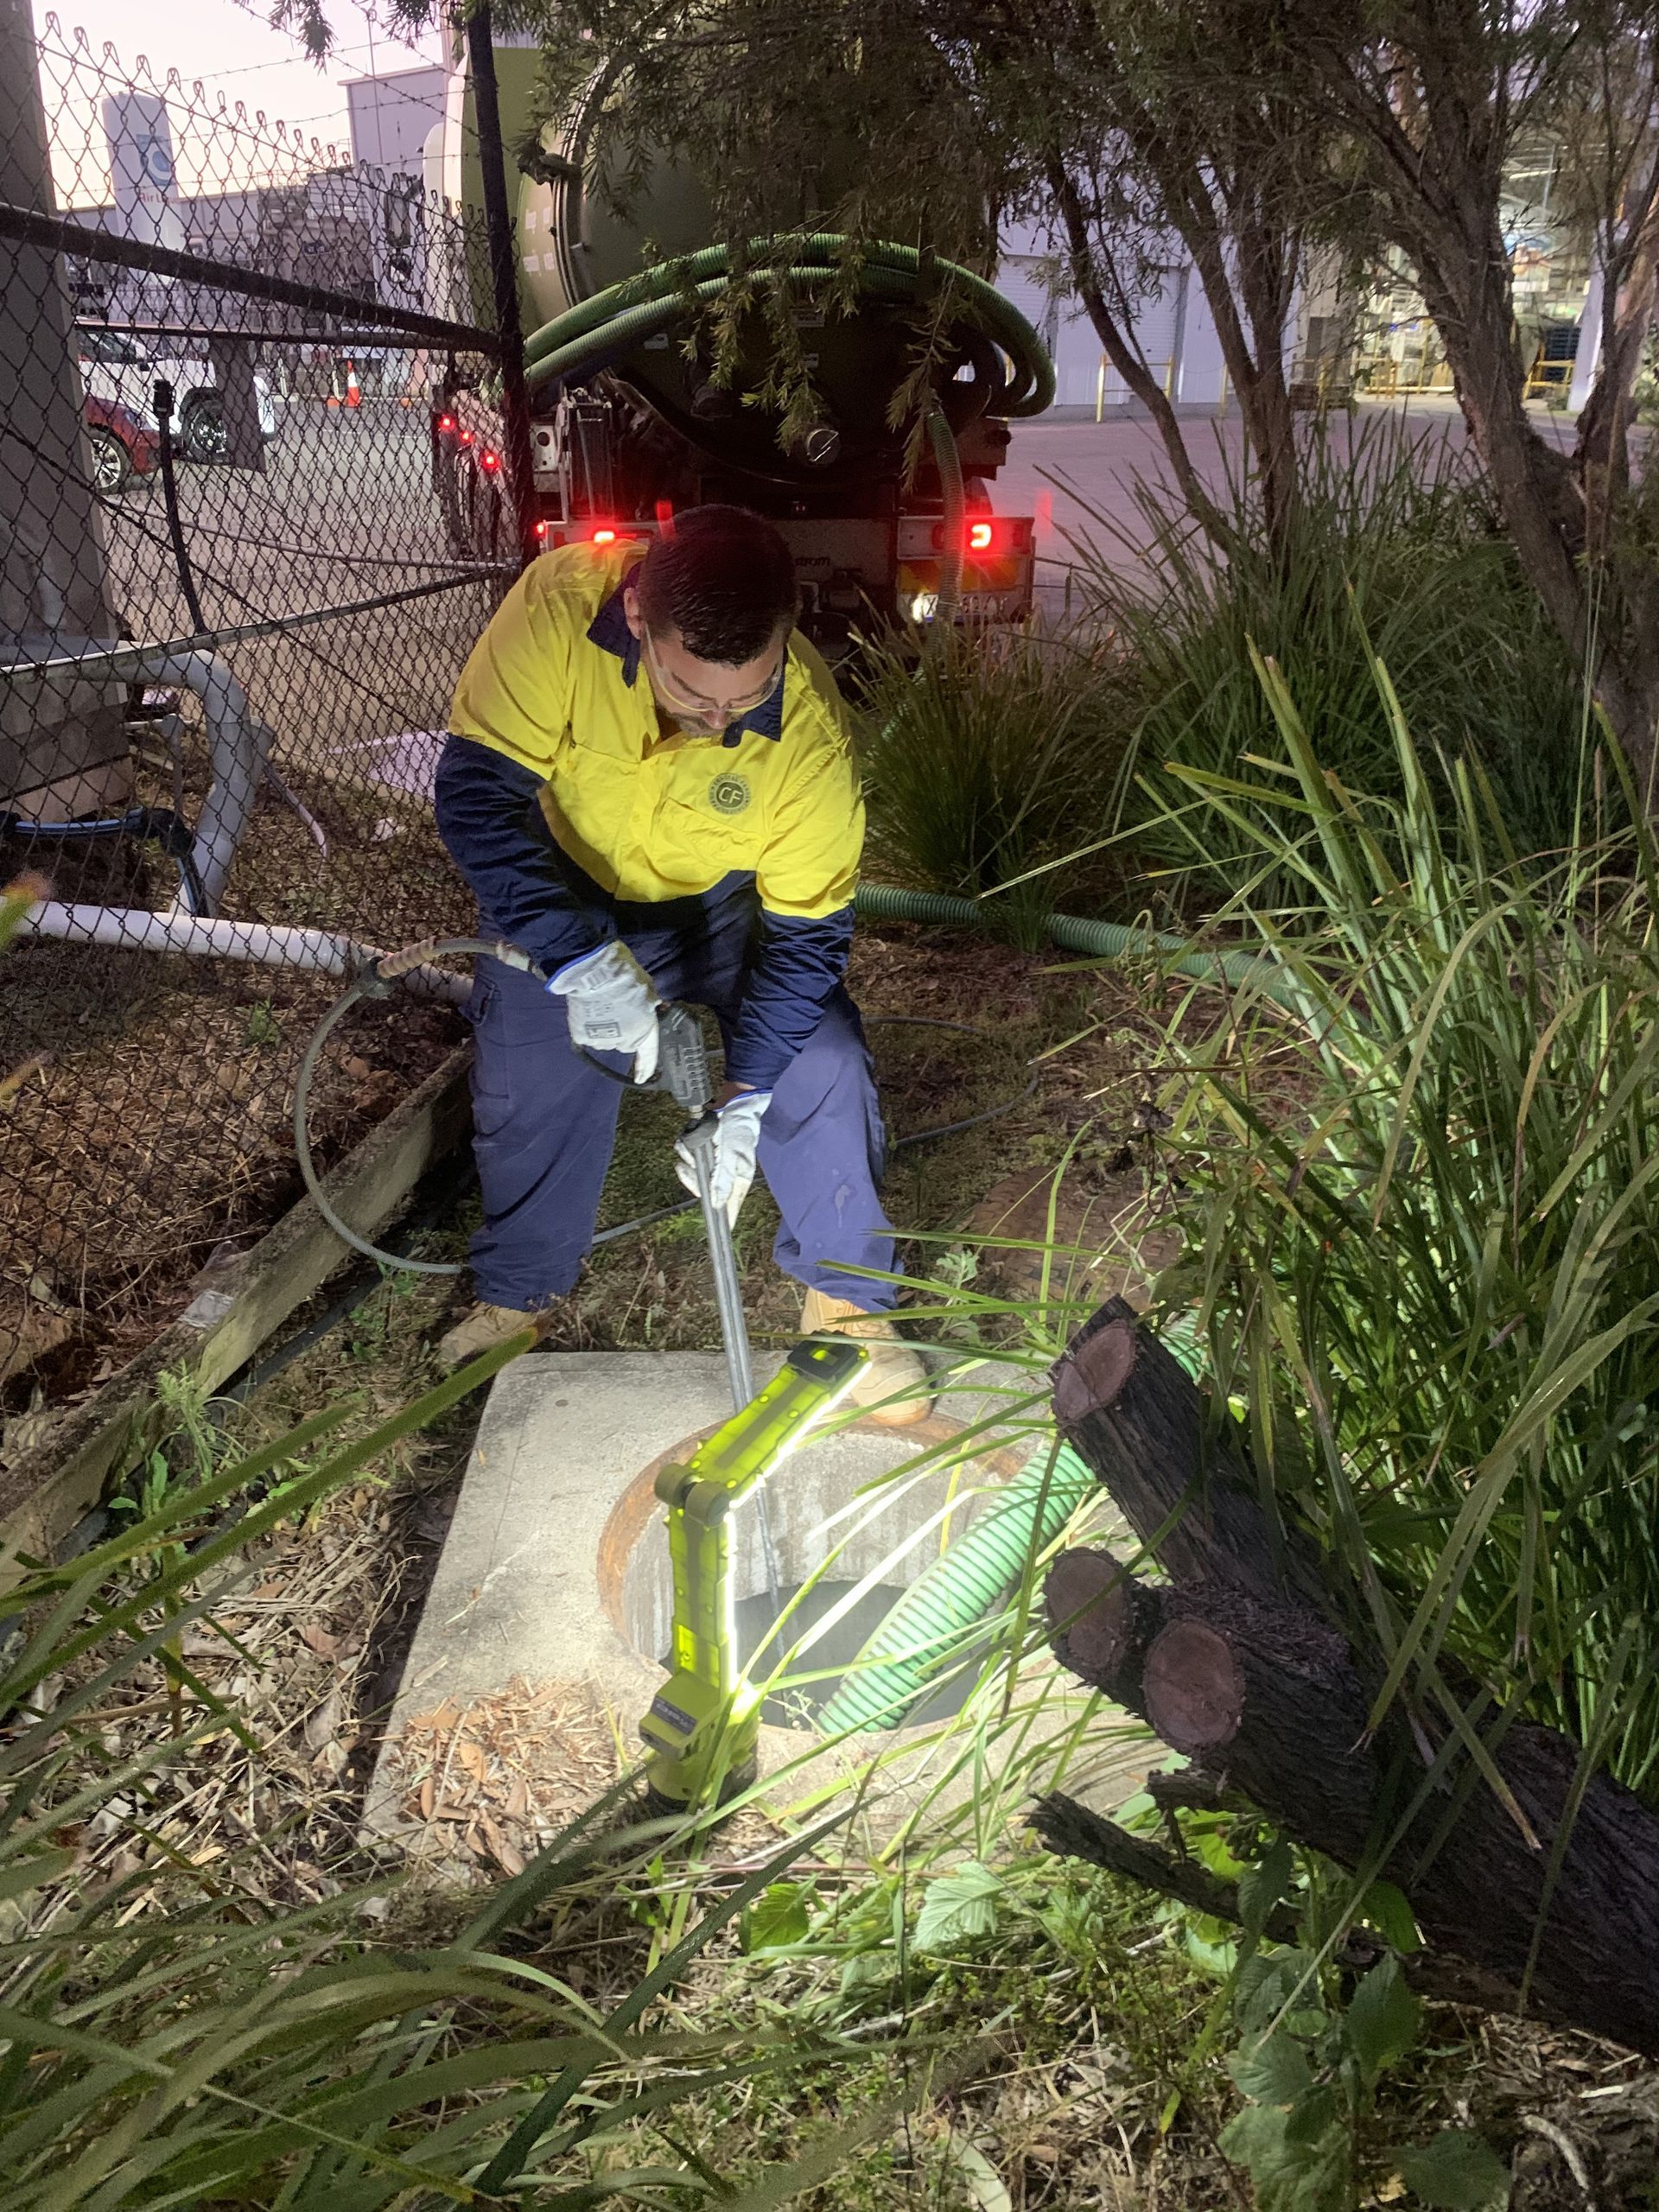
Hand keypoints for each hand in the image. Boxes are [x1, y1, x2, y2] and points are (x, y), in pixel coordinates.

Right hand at [546, 940, 661, 1082]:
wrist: (594, 972)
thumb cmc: (625, 976)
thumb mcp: (648, 989)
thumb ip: (649, 1004)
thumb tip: (653, 1006)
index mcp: (646, 1030)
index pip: (648, 1055)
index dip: (645, 1068)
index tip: (641, 1078)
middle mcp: (626, 1041)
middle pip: (624, 1042)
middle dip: (623, 1030)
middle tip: (616, 1009)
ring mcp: (603, 1041)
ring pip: (605, 1038)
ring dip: (604, 1027)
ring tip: (600, 1006)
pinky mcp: (584, 1038)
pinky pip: (587, 1034)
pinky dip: (587, 1025)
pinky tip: (587, 1010)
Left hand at [675, 1088, 770, 1225]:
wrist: (734, 1102)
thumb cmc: (740, 1129)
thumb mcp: (733, 1154)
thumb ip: (724, 1178)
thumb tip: (718, 1204)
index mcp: (737, 1180)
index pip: (729, 1208)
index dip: (723, 1221)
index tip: (719, 1235)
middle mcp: (723, 1175)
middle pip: (701, 1190)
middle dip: (693, 1177)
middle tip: (691, 1165)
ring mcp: (711, 1163)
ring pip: (690, 1172)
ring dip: (688, 1158)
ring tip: (695, 1146)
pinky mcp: (701, 1151)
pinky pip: (685, 1155)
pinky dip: (685, 1147)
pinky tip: (691, 1139)